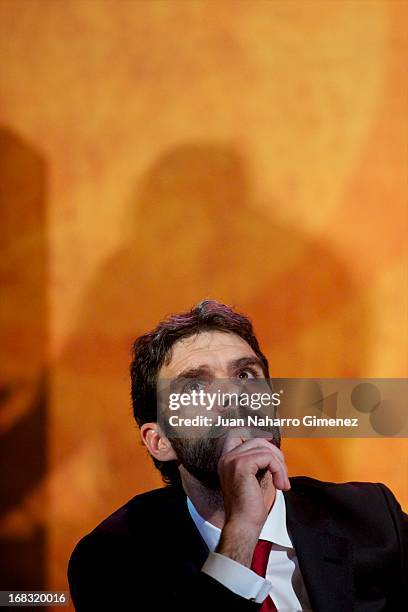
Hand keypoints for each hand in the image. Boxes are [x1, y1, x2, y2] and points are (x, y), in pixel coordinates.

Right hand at [216, 434, 289, 566]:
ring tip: (282, 483)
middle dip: (275, 454)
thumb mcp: (255, 478)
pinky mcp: (241, 465)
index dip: (255, 434)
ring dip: (280, 465)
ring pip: (264, 448)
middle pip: (257, 440)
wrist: (243, 526)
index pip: (237, 433)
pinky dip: (278, 470)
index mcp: (227, 460)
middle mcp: (227, 458)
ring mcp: (232, 460)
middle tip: (282, 475)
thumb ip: (259, 462)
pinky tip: (280, 485)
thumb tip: (272, 447)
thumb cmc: (250, 508)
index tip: (271, 445)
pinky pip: (267, 458)